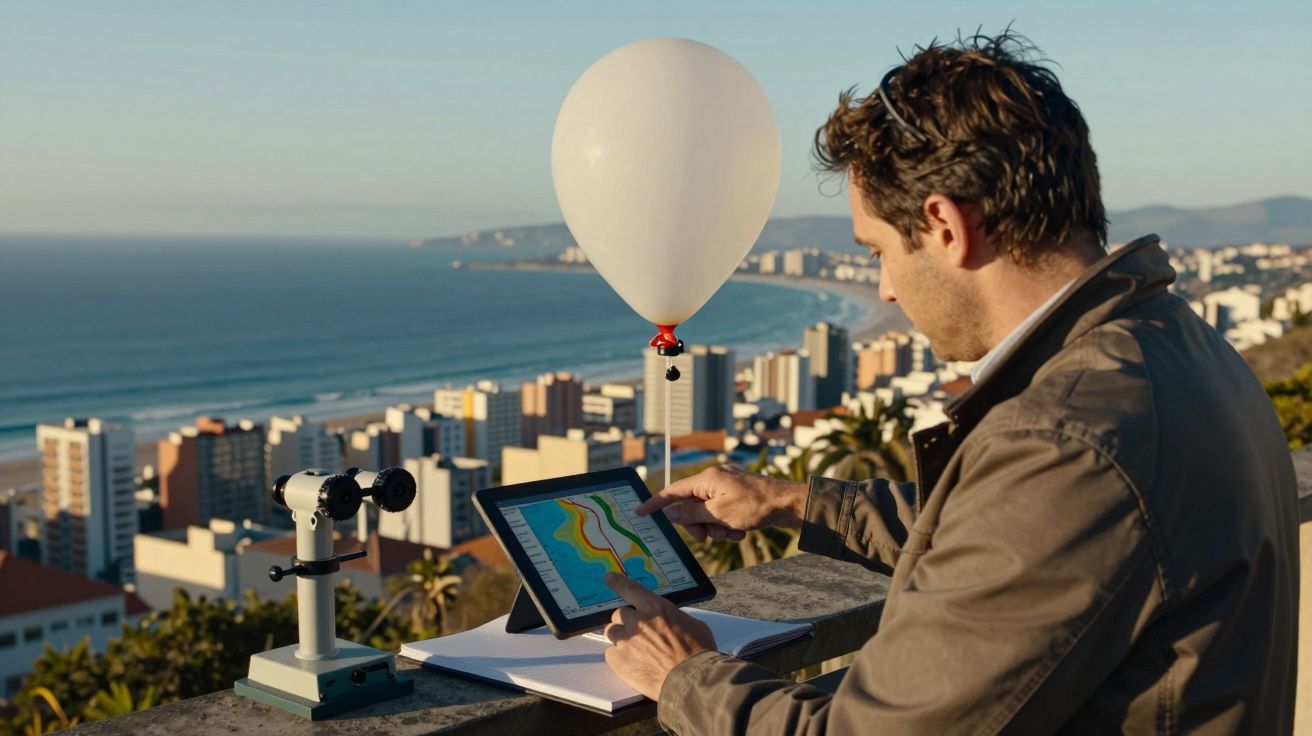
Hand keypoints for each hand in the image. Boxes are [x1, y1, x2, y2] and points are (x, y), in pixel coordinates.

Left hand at [601, 572, 715, 699]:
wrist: (692, 680)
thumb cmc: (698, 653)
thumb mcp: (692, 625)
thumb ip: (673, 618)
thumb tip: (670, 621)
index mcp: (656, 607)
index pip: (631, 589)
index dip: (618, 582)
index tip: (609, 578)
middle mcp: (638, 620)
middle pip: (619, 614)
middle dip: (626, 622)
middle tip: (637, 634)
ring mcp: (626, 640)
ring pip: (612, 633)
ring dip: (621, 639)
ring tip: (636, 652)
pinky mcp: (619, 660)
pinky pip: (611, 654)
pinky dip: (619, 658)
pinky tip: (633, 665)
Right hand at [636, 465, 807, 541]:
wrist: (788, 504)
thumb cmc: (756, 506)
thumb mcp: (719, 514)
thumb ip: (691, 514)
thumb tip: (670, 513)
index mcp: (707, 479)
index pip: (673, 491)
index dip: (656, 503)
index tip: (640, 511)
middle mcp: (714, 480)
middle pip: (691, 506)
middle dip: (699, 524)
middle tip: (708, 537)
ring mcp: (726, 487)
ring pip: (708, 513)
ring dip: (717, 528)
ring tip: (734, 532)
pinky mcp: (737, 496)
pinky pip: (722, 514)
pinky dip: (728, 525)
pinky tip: (741, 530)